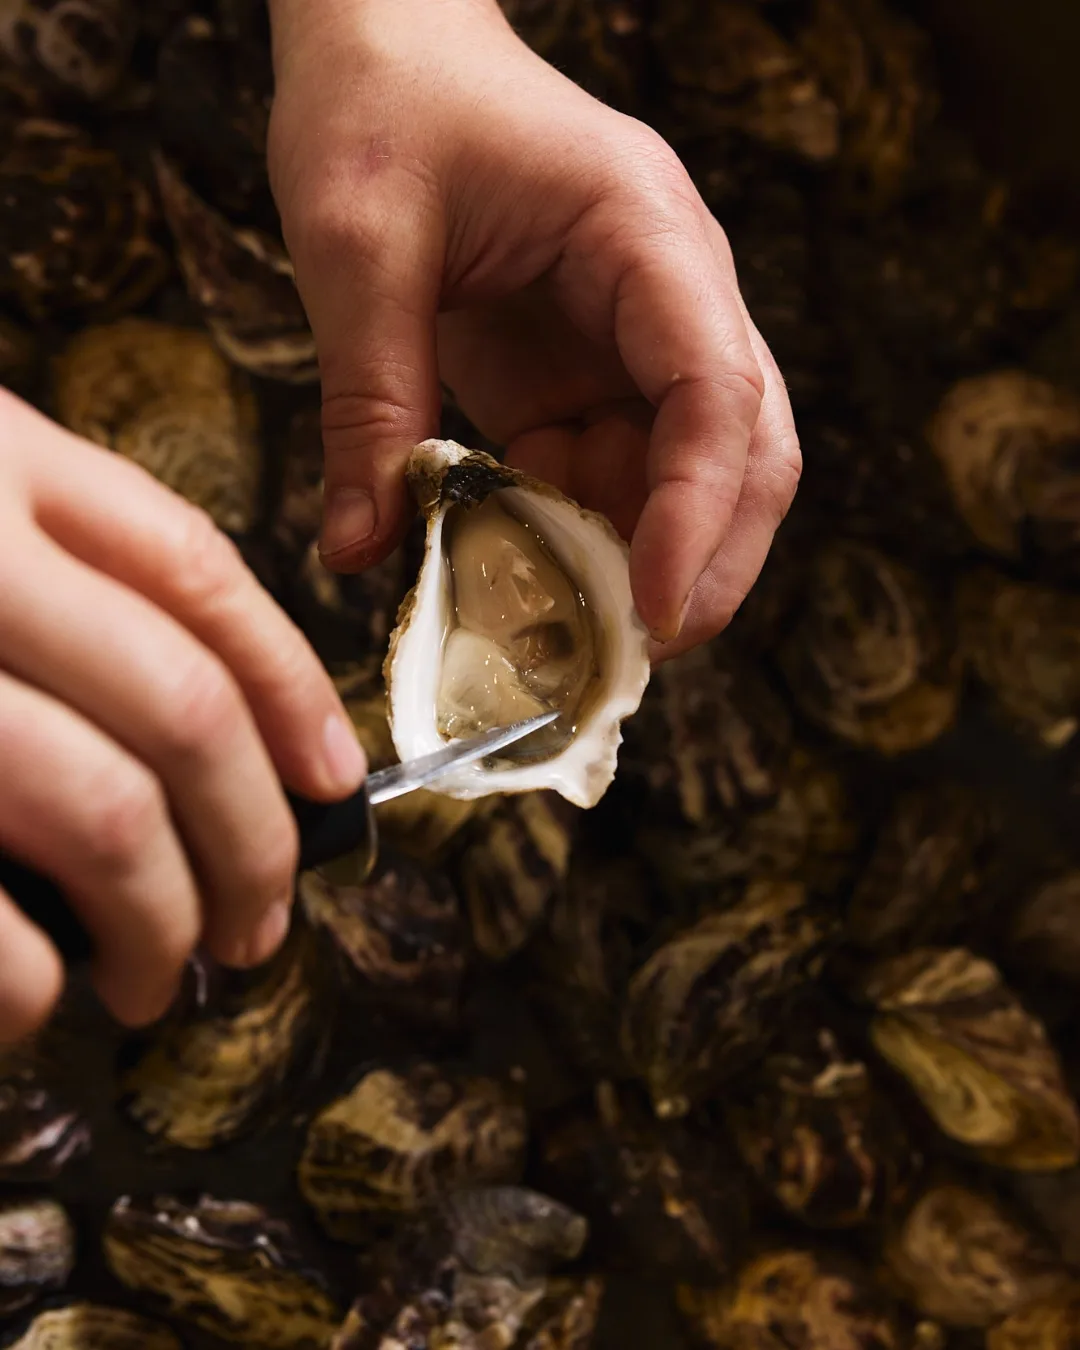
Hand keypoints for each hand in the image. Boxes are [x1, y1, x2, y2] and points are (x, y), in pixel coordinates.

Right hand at [0, 391, 366, 1044]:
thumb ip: (46, 564)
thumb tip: (217, 730)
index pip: (198, 575)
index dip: (293, 688)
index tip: (332, 779)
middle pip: (180, 708)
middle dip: (253, 839)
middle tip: (263, 922)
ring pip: (99, 811)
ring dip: (167, 923)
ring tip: (170, 977)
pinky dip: (23, 984)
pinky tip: (34, 1004)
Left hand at [266, 0, 799, 657]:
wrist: (384, 48)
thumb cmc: (382, 105)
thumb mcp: (357, 244)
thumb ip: (368, 402)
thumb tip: (361, 555)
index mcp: (643, 234)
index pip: (716, 388)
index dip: (699, 509)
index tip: (652, 608)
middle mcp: (666, 293)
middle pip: (744, 449)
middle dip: (704, 561)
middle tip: (639, 658)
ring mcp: (632, 340)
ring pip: (683, 479)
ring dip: (634, 565)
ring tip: (571, 645)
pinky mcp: (583, 377)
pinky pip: (606, 478)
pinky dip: (574, 541)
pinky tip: (522, 585)